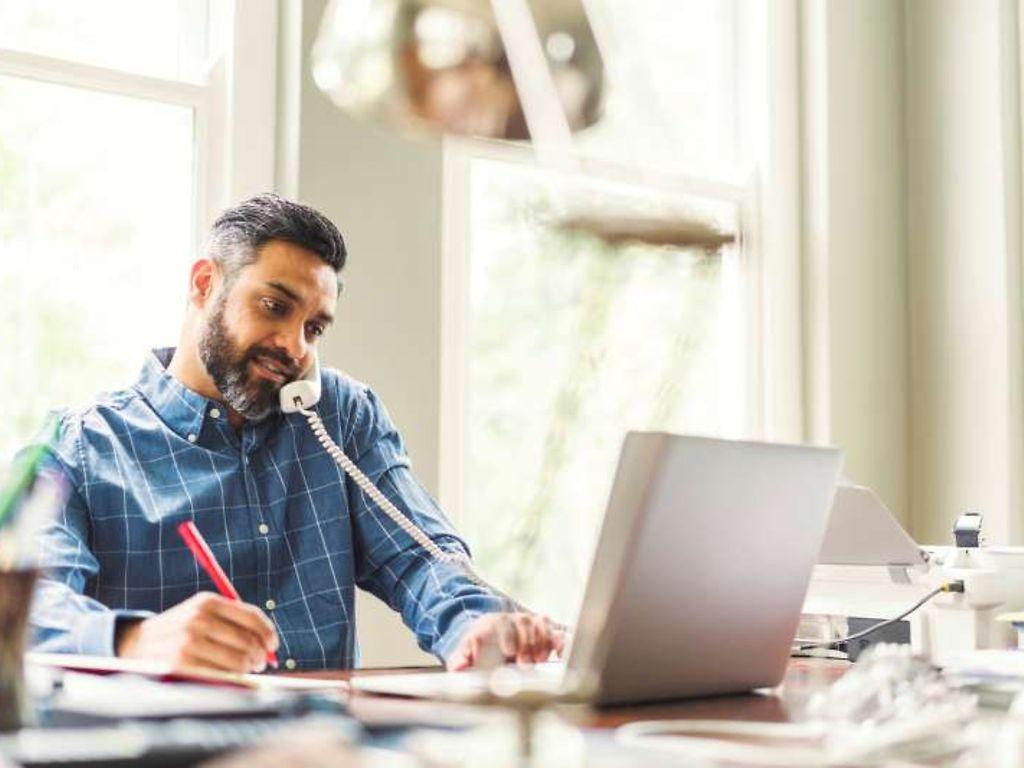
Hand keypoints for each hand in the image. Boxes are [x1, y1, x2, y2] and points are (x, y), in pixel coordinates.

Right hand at [116, 592, 278, 672]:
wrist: (136, 644)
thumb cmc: (180, 631)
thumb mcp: (202, 614)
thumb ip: (234, 621)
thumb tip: (270, 644)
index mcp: (207, 602)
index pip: (251, 617)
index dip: (268, 633)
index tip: (273, 645)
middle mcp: (198, 619)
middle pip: (247, 641)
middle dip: (259, 655)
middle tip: (260, 663)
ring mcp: (188, 643)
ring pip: (237, 661)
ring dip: (247, 669)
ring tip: (245, 670)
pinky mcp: (179, 665)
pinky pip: (219, 676)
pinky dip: (230, 679)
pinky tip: (228, 678)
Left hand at [446, 613, 564, 670]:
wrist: (490, 635)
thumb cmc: (478, 646)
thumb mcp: (465, 652)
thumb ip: (460, 659)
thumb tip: (457, 668)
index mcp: (494, 623)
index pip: (502, 625)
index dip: (508, 636)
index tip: (509, 651)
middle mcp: (514, 620)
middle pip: (524, 623)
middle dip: (526, 643)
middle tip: (525, 663)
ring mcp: (531, 624)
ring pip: (541, 624)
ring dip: (542, 641)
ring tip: (539, 660)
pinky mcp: (546, 633)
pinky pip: (557, 632)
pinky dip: (561, 642)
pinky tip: (560, 655)